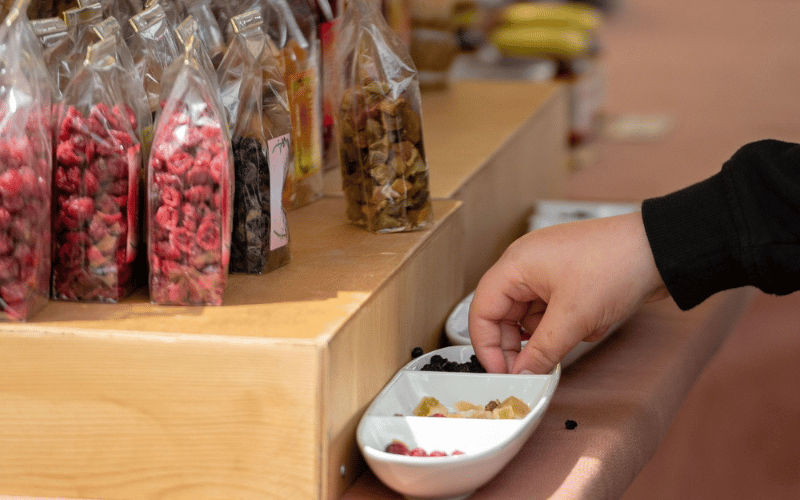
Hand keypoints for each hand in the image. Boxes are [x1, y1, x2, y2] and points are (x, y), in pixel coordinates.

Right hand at [468, 211, 668, 373]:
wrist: (662, 249)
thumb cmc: (616, 264)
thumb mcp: (573, 317)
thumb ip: (541, 351)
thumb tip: (522, 374)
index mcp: (516, 265)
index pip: (482, 310)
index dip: (487, 346)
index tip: (499, 373)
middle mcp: (526, 265)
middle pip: (504, 315)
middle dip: (521, 344)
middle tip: (532, 369)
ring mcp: (547, 271)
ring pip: (531, 316)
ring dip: (550, 334)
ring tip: (576, 334)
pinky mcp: (568, 278)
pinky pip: (553, 311)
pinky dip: (568, 324)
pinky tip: (591, 323)